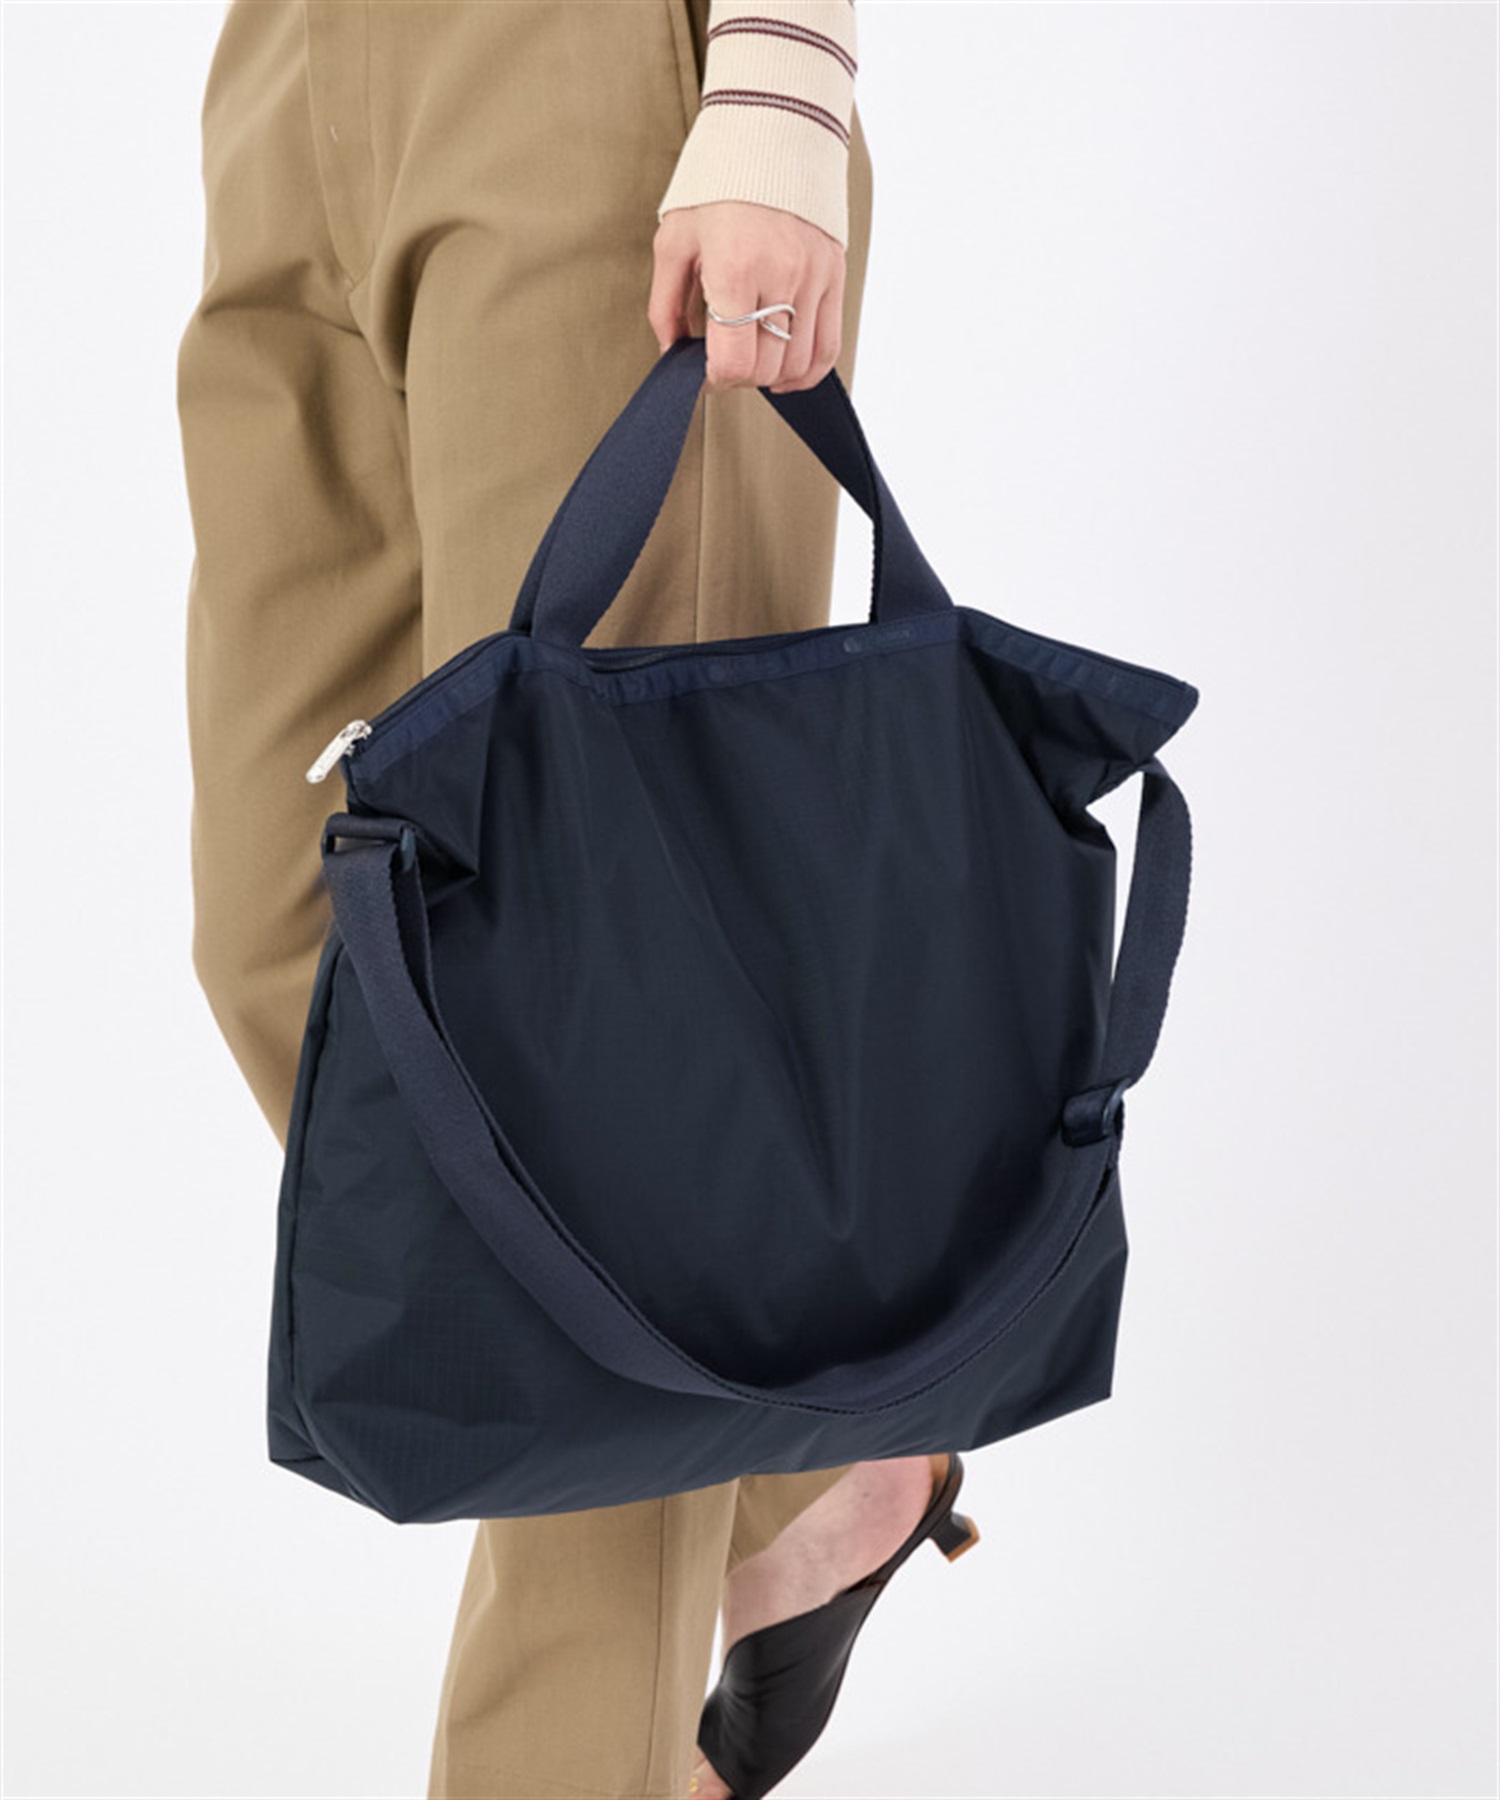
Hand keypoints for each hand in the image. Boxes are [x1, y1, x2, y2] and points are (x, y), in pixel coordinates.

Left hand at [648, 200, 844, 395]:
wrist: (770, 131)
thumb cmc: (718, 184)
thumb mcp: (675, 240)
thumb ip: (665, 304)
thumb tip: (671, 352)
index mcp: (735, 270)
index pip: (734, 361)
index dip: (716, 379)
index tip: (706, 370)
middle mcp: (780, 277)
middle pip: (766, 368)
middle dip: (740, 377)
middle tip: (725, 359)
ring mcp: (813, 278)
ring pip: (799, 364)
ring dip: (772, 376)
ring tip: (753, 360)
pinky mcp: (834, 275)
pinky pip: (829, 346)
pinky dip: (807, 370)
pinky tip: (786, 369)